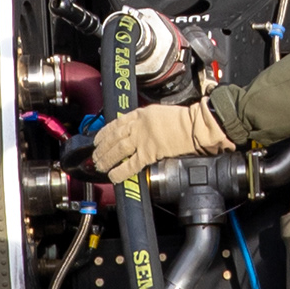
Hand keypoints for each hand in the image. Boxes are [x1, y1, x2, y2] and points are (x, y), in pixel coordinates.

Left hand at [81, 97, 226, 180]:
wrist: (194, 126)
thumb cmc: (183, 120)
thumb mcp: (159, 113)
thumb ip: (146, 121)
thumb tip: (137, 130)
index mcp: (141, 114)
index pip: (117, 123)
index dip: (104, 132)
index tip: (97, 139)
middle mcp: (138, 126)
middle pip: (114, 138)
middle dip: (102, 148)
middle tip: (95, 156)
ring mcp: (143, 139)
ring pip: (118, 150)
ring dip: (107, 159)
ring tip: (100, 166)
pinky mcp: (150, 153)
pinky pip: (131, 165)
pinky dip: (120, 171)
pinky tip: (113, 176)